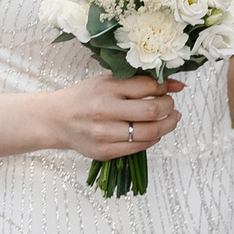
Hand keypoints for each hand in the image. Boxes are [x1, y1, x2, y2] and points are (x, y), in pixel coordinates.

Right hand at [50, 74, 181, 159]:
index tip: (170, 88)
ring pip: (150, 132)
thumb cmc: (85, 97)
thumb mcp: (108, 81)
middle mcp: (104, 110)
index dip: (165, 87)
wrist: (56, 120)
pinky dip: (153, 138)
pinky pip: (140, 147)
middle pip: (152, 110)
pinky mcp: (105, 152)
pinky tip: (153, 131)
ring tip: (170, 118)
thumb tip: (178, 85)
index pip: (148, 86)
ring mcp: (104, 134)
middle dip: (169, 107)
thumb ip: (140, 82)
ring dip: (167, 125)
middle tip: (171, 105)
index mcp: (106, 88)